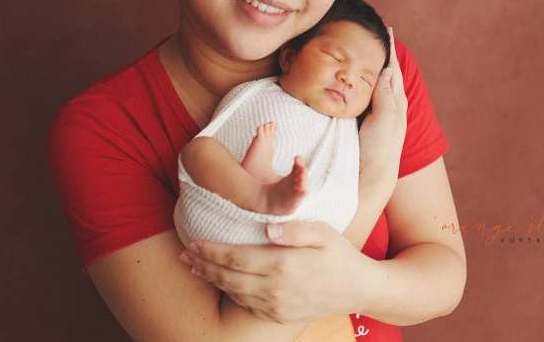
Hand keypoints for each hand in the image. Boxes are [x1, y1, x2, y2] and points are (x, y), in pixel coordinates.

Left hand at [180, 221, 372, 323]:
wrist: (359, 289)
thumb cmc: (340, 254)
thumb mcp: (323, 232)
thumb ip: (294, 229)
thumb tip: (267, 226)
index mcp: (283, 265)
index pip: (236, 258)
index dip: (211, 251)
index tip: (194, 242)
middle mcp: (275, 289)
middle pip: (228, 277)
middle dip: (203, 265)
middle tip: (184, 254)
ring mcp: (277, 305)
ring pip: (234, 292)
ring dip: (211, 279)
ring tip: (194, 267)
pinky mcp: (280, 315)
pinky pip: (247, 304)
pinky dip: (229, 292)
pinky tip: (221, 282)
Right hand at [358, 26, 407, 179]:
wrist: (369, 177)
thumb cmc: (380, 149)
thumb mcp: (386, 120)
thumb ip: (385, 95)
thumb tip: (384, 69)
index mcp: (395, 101)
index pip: (392, 68)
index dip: (389, 49)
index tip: (386, 29)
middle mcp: (385, 104)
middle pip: (383, 71)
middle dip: (379, 52)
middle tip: (372, 33)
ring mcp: (372, 113)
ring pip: (370, 81)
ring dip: (367, 65)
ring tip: (360, 49)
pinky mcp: (358, 121)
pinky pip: (357, 93)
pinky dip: (355, 81)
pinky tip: (348, 78)